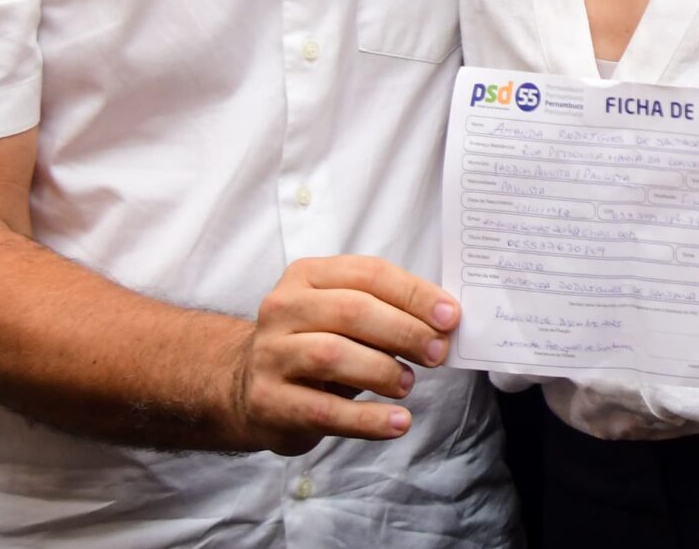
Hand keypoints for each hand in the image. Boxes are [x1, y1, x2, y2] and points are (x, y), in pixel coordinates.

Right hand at [230, 254, 460, 454]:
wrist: (248, 389)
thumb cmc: (314, 345)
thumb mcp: (343, 317)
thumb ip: (387, 311)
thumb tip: (445, 323)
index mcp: (308, 276)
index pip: (369, 274)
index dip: (415, 294)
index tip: (450, 317)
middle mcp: (282, 308)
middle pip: (353, 311)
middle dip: (405, 331)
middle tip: (438, 352)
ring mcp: (270, 354)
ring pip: (334, 355)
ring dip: (383, 371)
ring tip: (408, 384)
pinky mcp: (267, 401)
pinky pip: (324, 411)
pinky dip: (368, 419)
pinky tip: (398, 423)